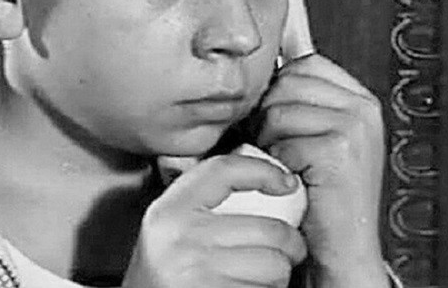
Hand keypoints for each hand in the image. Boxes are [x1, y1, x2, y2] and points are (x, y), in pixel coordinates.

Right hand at [122, 154, 306, 287]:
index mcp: (169, 212)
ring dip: (277, 278)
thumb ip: (200, 207)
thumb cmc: (158, 280)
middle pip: (269, 230)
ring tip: (254, 279)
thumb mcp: (167, 233)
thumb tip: (263, 186)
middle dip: (289, 247)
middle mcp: (182, 238)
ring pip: (276, 267)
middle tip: (284, 254)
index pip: (224, 171)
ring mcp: (199, 272)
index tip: (286, 182)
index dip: (263, 171)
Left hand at [257, 54, 387, 287]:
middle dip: (269, 115)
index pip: (305, 64)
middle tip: (281, 147)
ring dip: (270, 142)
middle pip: (286, 82)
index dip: (280, 91)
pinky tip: (294, 179)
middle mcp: (363, 109)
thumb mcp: (318, 134)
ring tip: (289, 164)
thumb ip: (301, 97)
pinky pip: (281, 142)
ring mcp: (355, 128)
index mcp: (360, 99)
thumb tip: (273, 55)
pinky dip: (277, 164)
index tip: (282, 120)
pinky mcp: (338, 151)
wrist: (343, 247)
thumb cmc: (323, 195)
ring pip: (278, 112)